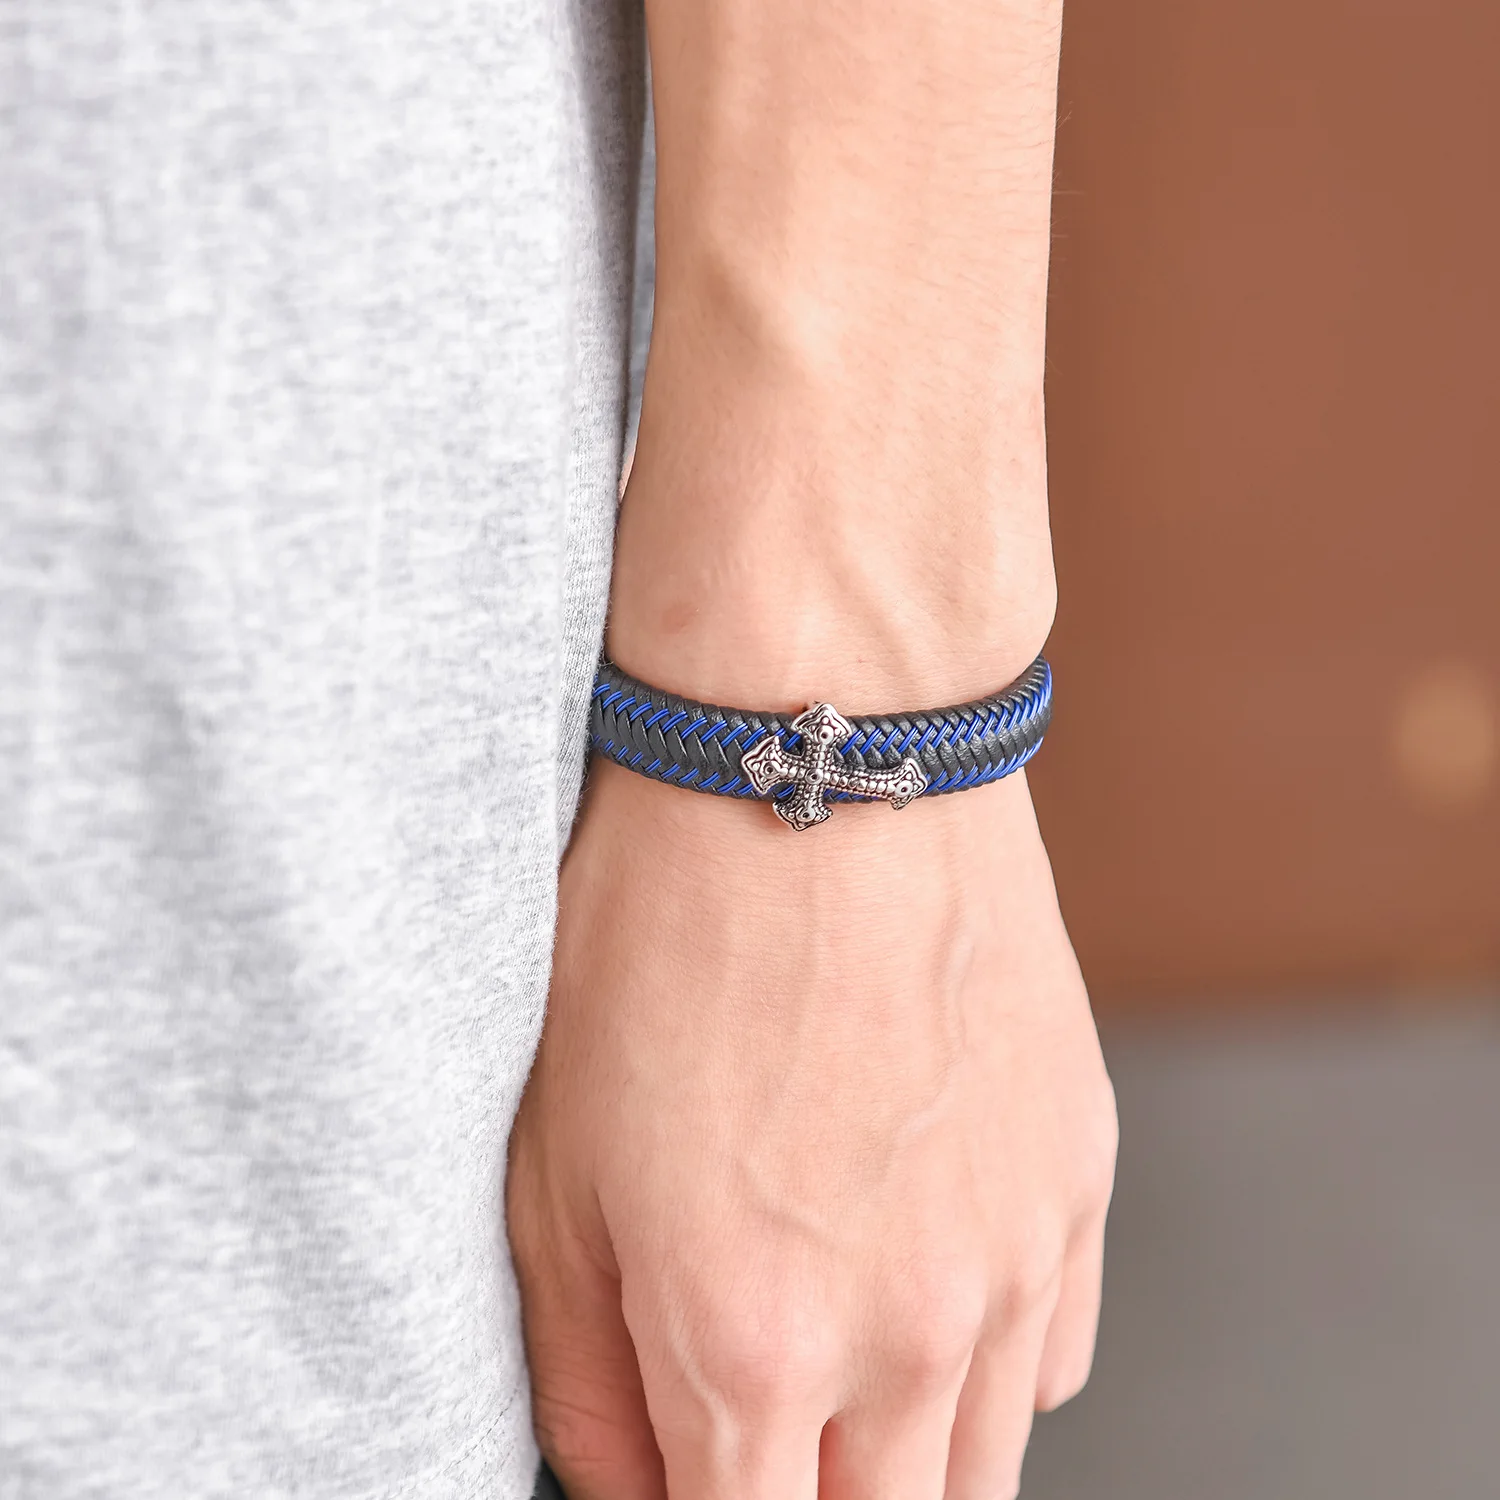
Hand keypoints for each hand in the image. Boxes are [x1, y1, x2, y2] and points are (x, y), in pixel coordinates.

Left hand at [507, 759, 1116, 1499]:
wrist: (826, 759)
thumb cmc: (665, 933)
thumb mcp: (556, 1154)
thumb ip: (589, 1367)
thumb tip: (626, 1482)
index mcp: (753, 1341)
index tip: (693, 1473)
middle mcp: (911, 1331)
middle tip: (755, 1433)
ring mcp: (1015, 1256)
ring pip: (982, 1469)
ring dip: (901, 1461)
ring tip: (833, 1369)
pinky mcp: (1077, 1179)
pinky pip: (1052, 1356)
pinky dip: (987, 1368)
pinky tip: (924, 1285)